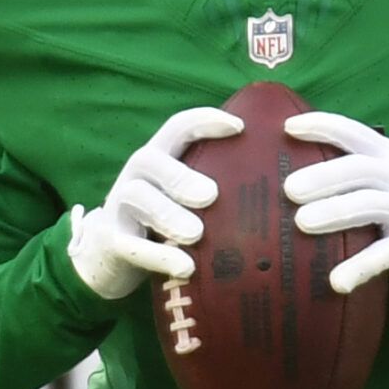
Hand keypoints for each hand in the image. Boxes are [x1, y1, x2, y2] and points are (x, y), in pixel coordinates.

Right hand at [67, 107, 243, 299]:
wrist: (109, 251)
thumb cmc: (165, 216)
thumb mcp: (184, 192)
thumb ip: (217, 182)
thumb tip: (279, 183)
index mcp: (160, 154)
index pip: (178, 127)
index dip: (205, 121)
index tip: (240, 127)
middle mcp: (138, 173)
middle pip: (151, 160)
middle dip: (181, 176)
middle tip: (211, 196)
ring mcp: (120, 205)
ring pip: (138, 198)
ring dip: (168, 215)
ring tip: (196, 234)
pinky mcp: (113, 241)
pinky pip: (132, 246)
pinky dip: (159, 257)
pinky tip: (186, 267)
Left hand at [283, 113, 388, 296]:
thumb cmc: (384, 207)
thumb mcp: (371, 181)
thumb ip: (340, 169)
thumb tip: (274, 169)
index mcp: (386, 153)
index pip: (353, 133)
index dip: (323, 126)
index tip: (288, 129)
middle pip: (359, 168)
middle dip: (323, 176)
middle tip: (289, 189)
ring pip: (369, 205)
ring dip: (335, 212)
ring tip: (302, 222)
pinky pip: (383, 253)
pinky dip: (360, 267)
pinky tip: (337, 282)